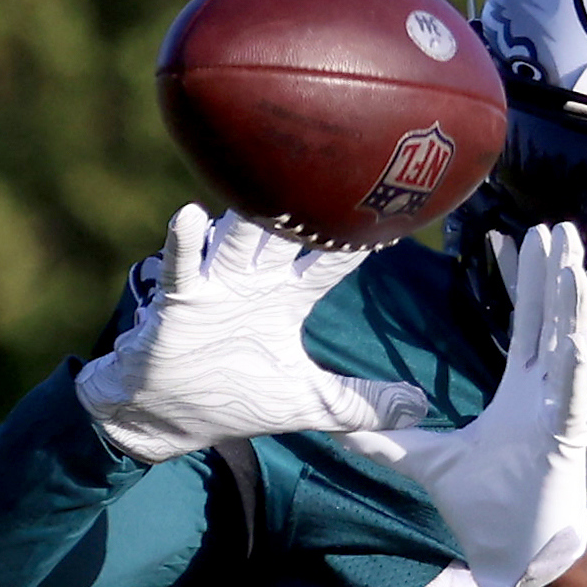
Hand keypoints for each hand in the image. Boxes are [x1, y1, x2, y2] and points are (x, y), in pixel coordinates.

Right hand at [75, 205, 421, 464]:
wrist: (166, 414)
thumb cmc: (235, 398)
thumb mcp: (308, 404)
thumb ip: (361, 402)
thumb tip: (420, 408)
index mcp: (287, 299)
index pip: (330, 262)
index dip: (359, 241)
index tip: (390, 211)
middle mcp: (256, 282)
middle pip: (287, 238)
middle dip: (308, 211)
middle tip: (333, 172)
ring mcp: (217, 287)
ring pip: (238, 242)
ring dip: (252, 220)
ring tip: (270, 191)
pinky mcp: (180, 301)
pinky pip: (182, 266)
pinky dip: (185, 243)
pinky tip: (190, 217)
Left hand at [345, 221, 586, 586]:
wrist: (515, 557)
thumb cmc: (488, 512)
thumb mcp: (427, 462)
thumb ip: (388, 439)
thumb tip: (337, 425)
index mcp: (518, 393)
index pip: (523, 326)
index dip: (524, 284)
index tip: (519, 241)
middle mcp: (544, 395)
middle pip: (549, 321)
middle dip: (553, 274)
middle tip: (557, 225)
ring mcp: (558, 414)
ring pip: (567, 345)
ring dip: (571, 301)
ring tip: (572, 256)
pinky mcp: (565, 439)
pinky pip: (571, 395)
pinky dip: (574, 364)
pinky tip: (573, 331)